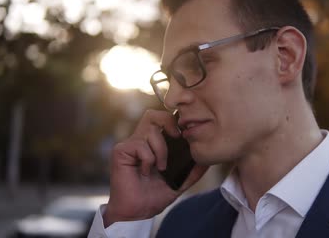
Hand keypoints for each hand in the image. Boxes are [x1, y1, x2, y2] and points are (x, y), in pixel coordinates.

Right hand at [103, 110, 207, 226]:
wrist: (136, 213)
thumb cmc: (153, 197)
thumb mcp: (179, 182)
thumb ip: (192, 170)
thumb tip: (207, 160)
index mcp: (153, 144)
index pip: (162, 120)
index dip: (175, 121)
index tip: (185, 135)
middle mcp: (141, 141)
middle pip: (153, 115)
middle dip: (168, 122)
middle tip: (177, 137)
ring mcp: (130, 145)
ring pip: (150, 131)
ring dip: (161, 150)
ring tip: (160, 168)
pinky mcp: (121, 151)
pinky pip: (140, 145)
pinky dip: (148, 159)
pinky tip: (144, 172)